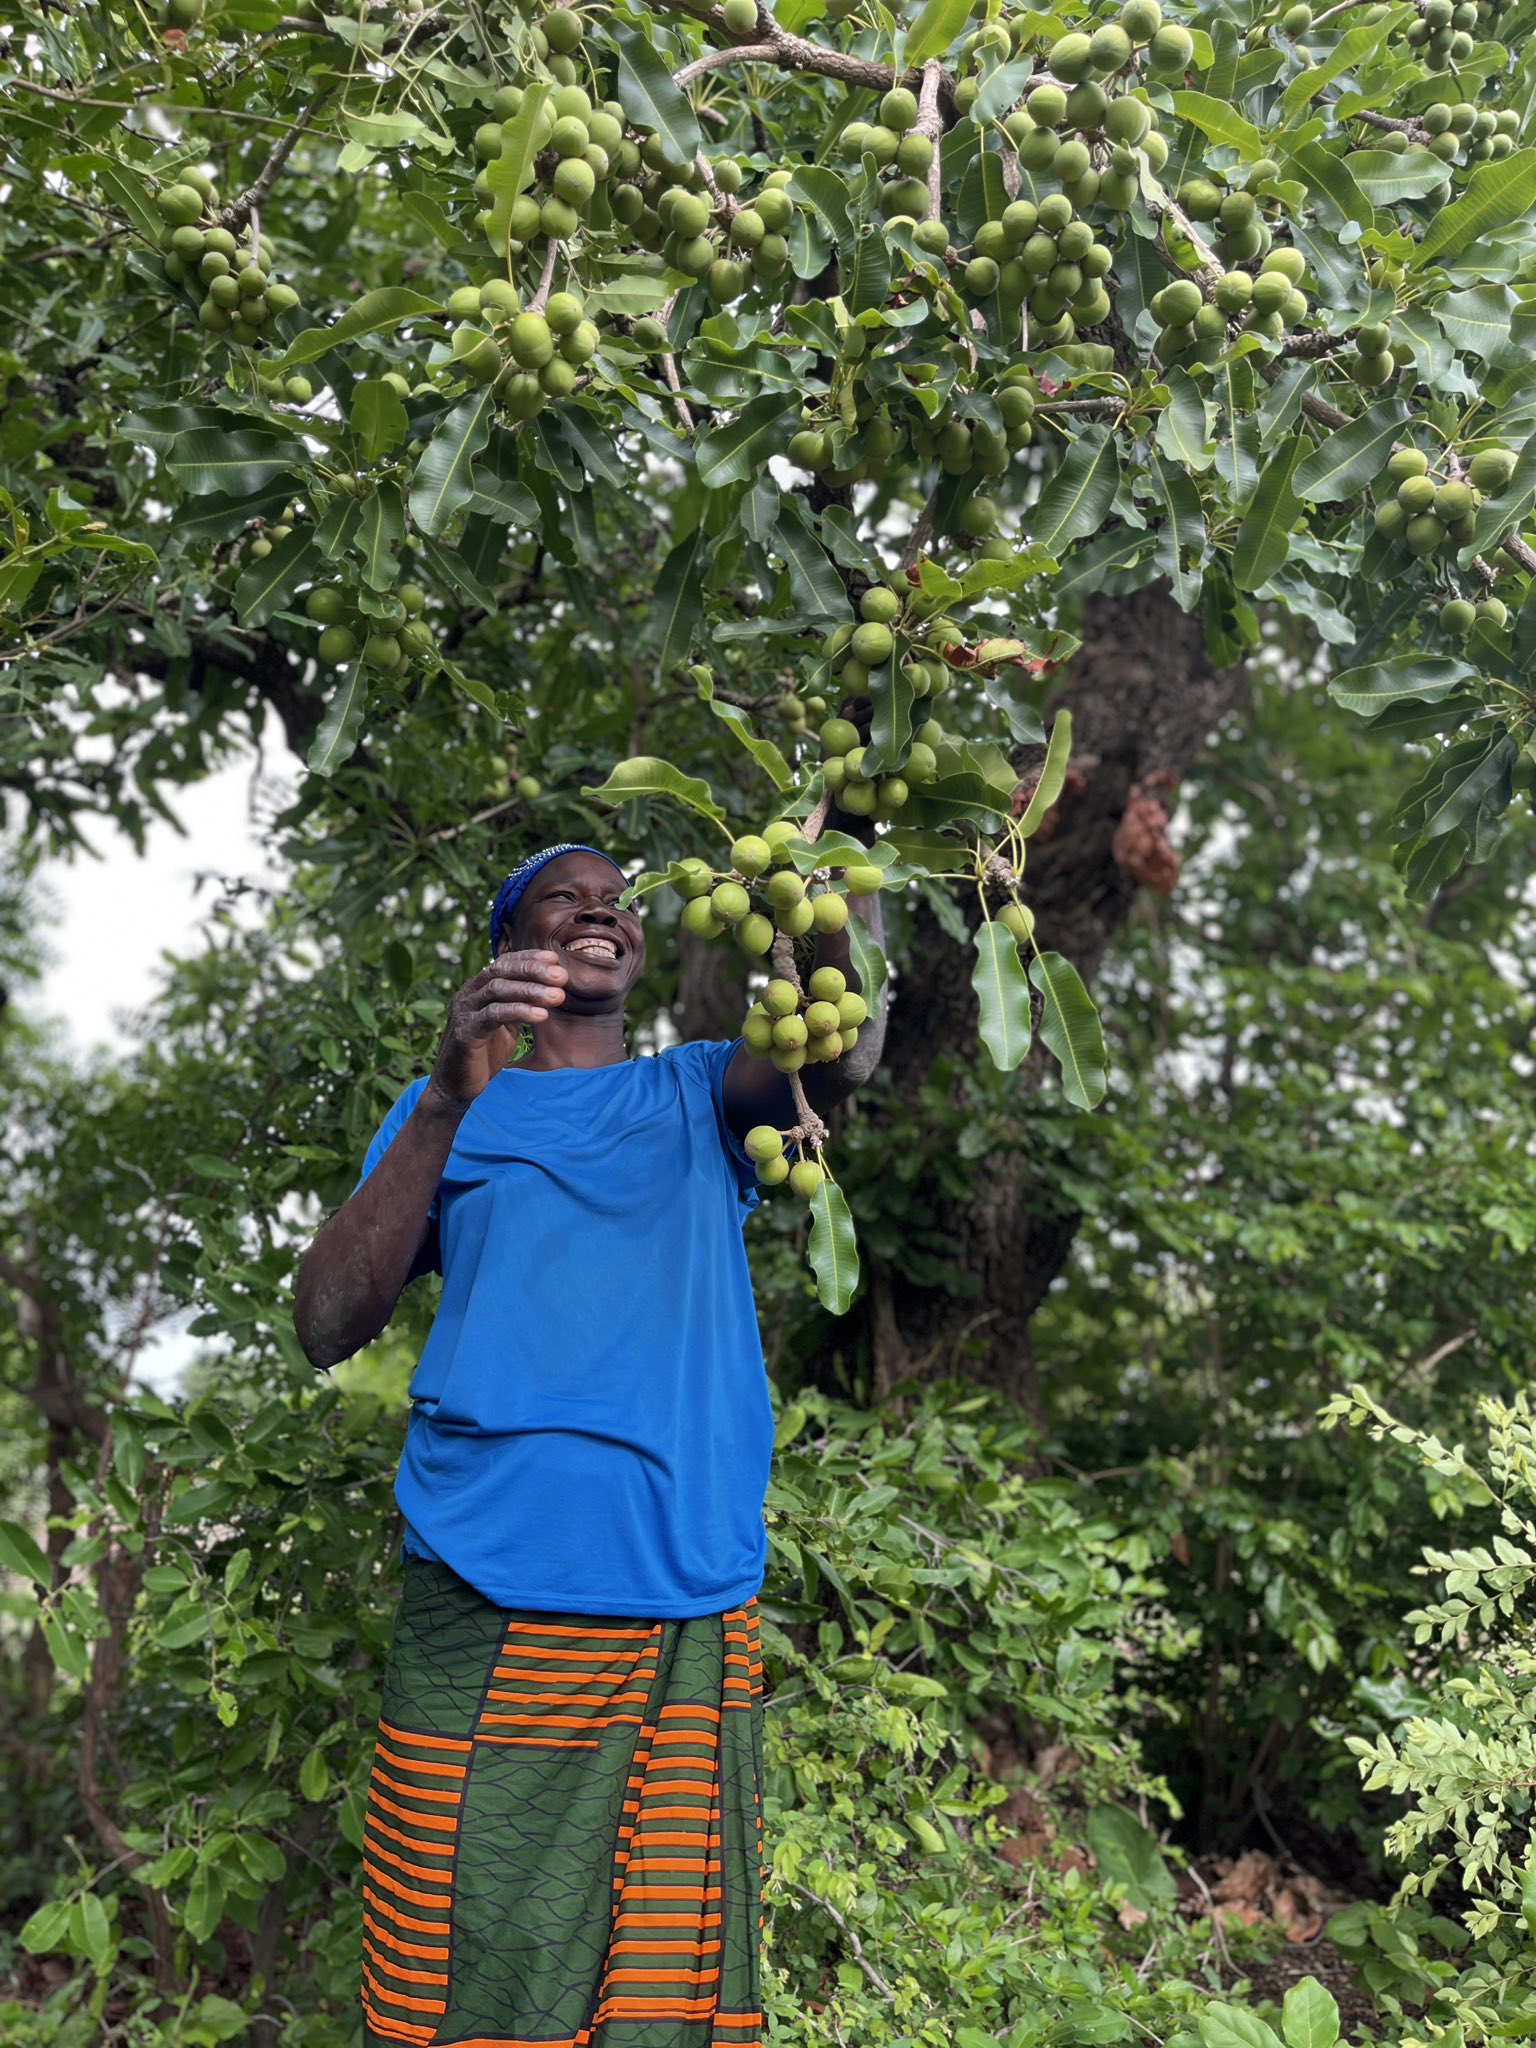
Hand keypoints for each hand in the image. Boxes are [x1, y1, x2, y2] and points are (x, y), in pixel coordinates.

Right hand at [427, 950, 566, 1105]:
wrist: (456, 1086)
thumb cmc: (484, 1054)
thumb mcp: (506, 1025)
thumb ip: (520, 1006)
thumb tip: (550, 990)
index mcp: (477, 989)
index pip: (503, 963)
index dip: (528, 958)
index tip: (555, 959)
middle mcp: (468, 994)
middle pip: (500, 970)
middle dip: (532, 970)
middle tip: (562, 976)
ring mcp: (464, 1011)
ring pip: (497, 989)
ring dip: (531, 990)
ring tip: (557, 996)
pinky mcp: (465, 1032)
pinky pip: (493, 1015)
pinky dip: (519, 1011)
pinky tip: (541, 1016)